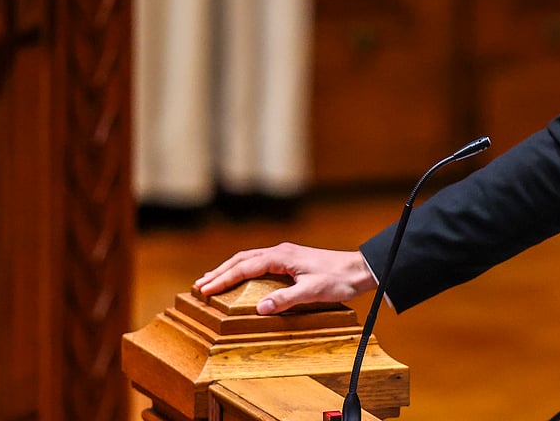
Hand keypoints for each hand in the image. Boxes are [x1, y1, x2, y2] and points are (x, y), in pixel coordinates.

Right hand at [193, 243, 378, 313]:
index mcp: (281, 256)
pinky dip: (244, 270)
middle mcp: (280, 252)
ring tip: (212, 280)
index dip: (223, 279)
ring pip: (249, 259)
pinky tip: (240, 278)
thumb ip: (286, 299)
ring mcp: (285, 255)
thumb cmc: (338, 279)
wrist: (359, 269)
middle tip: (199, 285)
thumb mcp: (312, 291)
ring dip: (230, 270)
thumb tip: (260, 308)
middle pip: (242, 259)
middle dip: (219, 272)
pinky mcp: (291, 261)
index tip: (205, 290)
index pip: (244, 267)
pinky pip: (259, 263)